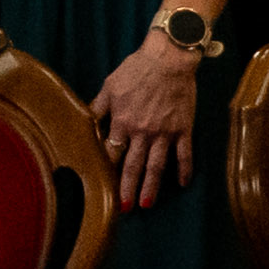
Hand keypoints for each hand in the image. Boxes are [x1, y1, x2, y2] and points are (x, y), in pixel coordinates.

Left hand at [98, 35, 203, 209]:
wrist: (168, 59)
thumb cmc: (136, 70)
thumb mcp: (110, 86)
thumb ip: (98, 107)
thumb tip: (84, 121)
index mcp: (122, 122)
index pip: (112, 152)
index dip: (106, 170)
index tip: (102, 186)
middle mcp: (142, 132)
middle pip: (133, 166)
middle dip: (126, 188)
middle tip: (123, 209)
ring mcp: (164, 133)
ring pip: (156, 166)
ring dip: (151, 187)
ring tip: (146, 205)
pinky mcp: (183, 129)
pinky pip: (184, 154)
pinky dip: (184, 170)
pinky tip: (182, 184)